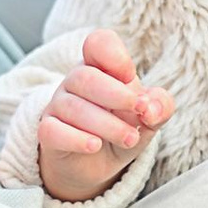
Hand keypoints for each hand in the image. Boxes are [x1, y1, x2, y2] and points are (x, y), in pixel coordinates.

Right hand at [37, 30, 173, 205]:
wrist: (96, 164)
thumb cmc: (121, 127)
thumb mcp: (148, 117)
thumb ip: (159, 107)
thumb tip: (150, 109)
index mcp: (101, 68)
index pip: (98, 43)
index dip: (115, 56)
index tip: (130, 77)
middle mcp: (75, 82)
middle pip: (85, 77)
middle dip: (117, 96)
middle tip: (141, 114)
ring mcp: (58, 106)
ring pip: (73, 107)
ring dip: (107, 125)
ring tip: (130, 139)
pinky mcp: (47, 133)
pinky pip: (52, 131)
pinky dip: (75, 139)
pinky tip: (94, 146)